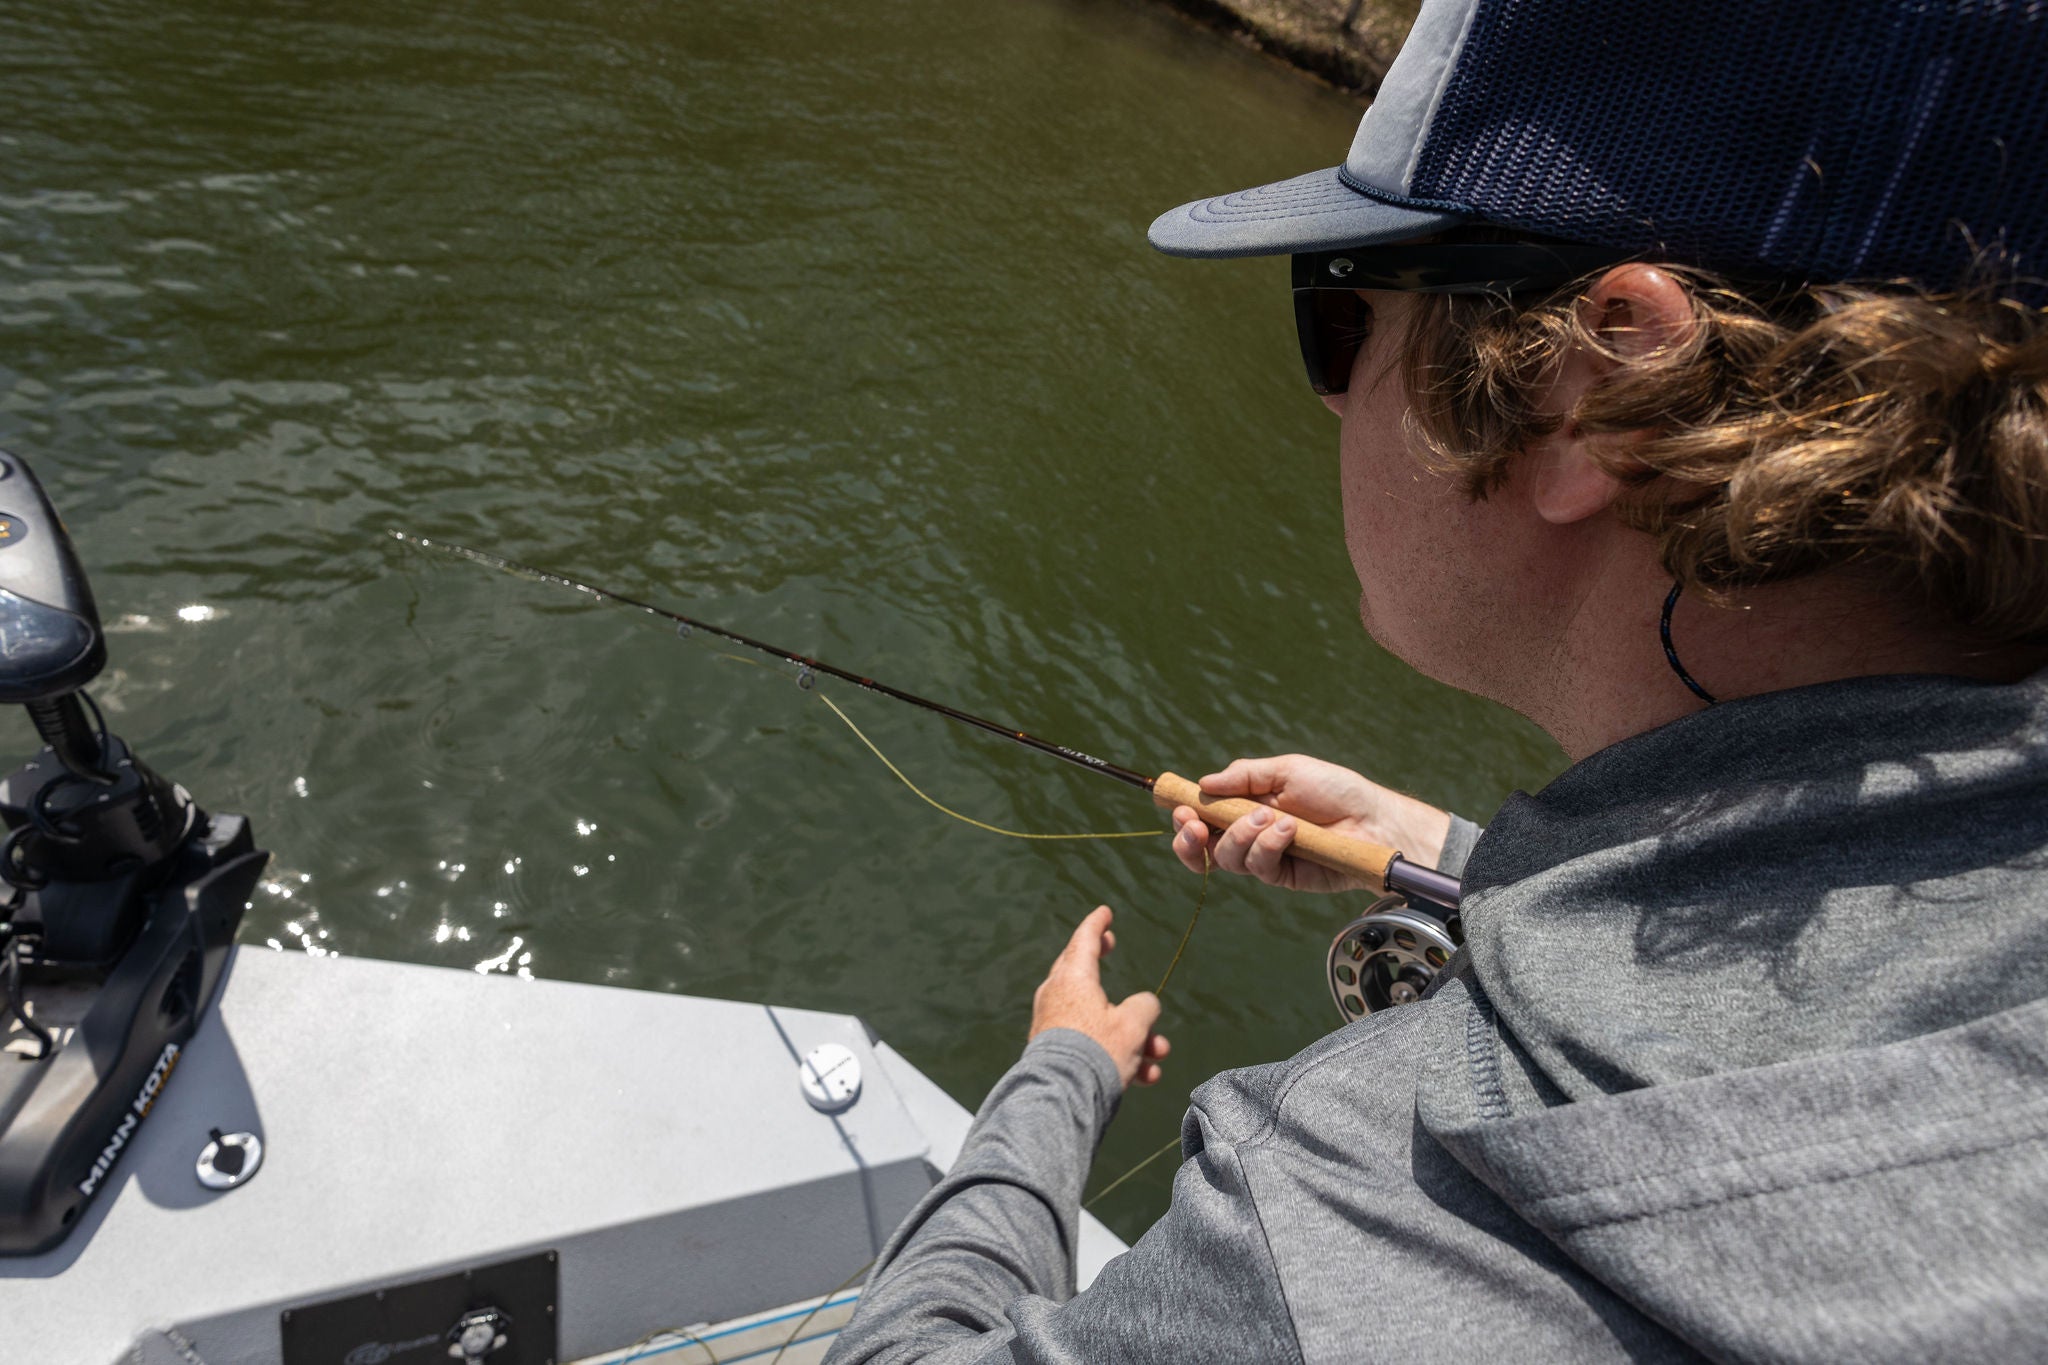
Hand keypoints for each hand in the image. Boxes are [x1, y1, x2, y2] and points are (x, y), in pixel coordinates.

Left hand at [1030, 906, 1169, 1089]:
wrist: (1064, 1096)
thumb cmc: (1098, 1051)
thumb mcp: (1133, 1024)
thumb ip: (1144, 1007)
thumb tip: (1143, 1007)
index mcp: (1072, 978)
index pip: (1083, 940)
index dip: (1097, 925)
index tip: (1104, 912)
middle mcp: (1058, 997)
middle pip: (1083, 972)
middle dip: (1104, 961)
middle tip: (1110, 944)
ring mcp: (1055, 1025)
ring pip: (1099, 1018)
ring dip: (1133, 1034)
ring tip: (1159, 1054)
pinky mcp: (1059, 1052)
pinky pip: (1093, 1045)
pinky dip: (1120, 1055)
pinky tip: (1145, 1077)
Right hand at [1169, 754, 1451, 893]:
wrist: (1374, 819)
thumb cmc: (1335, 789)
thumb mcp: (1287, 770)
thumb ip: (1245, 775)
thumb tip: (1204, 783)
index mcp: (1246, 807)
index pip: (1203, 817)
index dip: (1186, 817)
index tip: (1181, 809)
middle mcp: (1250, 835)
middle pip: (1203, 847)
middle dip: (1191, 838)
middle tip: (1196, 826)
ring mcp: (1266, 857)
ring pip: (1228, 859)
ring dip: (1241, 836)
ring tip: (1271, 817)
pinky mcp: (1284, 877)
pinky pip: (1259, 868)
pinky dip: (1267, 847)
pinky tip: (1287, 831)